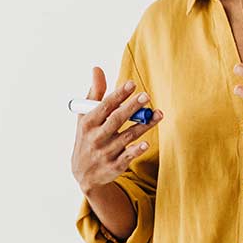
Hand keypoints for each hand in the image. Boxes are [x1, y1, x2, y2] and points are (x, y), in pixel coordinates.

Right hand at [69, 66, 162, 193]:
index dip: (118, 95)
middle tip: (146, 95)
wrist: (84, 173)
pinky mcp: (115, 166)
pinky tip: (147, 143)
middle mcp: (96, 138)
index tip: (132, 84)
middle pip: (116, 120)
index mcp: (88, 123)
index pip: (104, 106)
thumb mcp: (85, 117)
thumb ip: (95, 93)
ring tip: (158, 114)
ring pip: (127, 137)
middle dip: (131, 108)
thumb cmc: (88, 137)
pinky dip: (136, 150)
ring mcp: (105, 153)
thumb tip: (97, 69)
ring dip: (143, 126)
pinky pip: (128, 157)